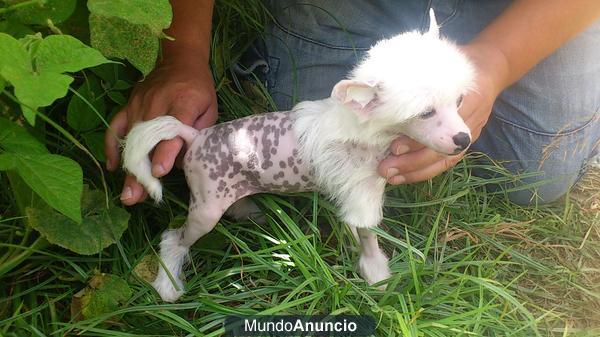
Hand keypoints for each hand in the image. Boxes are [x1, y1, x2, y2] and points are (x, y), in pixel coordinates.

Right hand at [104, 58, 217, 204]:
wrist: (180, 60)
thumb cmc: (199, 89)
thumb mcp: (209, 109)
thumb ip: (197, 134)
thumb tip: (181, 162)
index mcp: (183, 103)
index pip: (172, 130)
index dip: (165, 152)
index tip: (158, 172)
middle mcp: (157, 103)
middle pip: (147, 141)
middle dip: (140, 171)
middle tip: (135, 197)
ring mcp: (139, 104)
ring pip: (131, 140)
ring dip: (128, 168)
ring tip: (127, 193)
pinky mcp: (128, 104)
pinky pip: (116, 127)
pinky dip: (112, 146)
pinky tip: (113, 166)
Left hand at [377, 43, 508, 183]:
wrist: (490, 66)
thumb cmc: (459, 61)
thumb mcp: (442, 61)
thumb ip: (421, 74)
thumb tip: (381, 83)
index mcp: (466, 99)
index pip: (442, 126)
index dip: (419, 139)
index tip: (395, 146)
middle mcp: (470, 120)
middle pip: (443, 149)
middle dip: (412, 161)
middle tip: (385, 166)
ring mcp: (470, 133)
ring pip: (444, 160)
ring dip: (416, 172)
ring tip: (391, 176)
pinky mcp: (464, 142)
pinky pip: (446, 162)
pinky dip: (424, 171)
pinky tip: (403, 176)